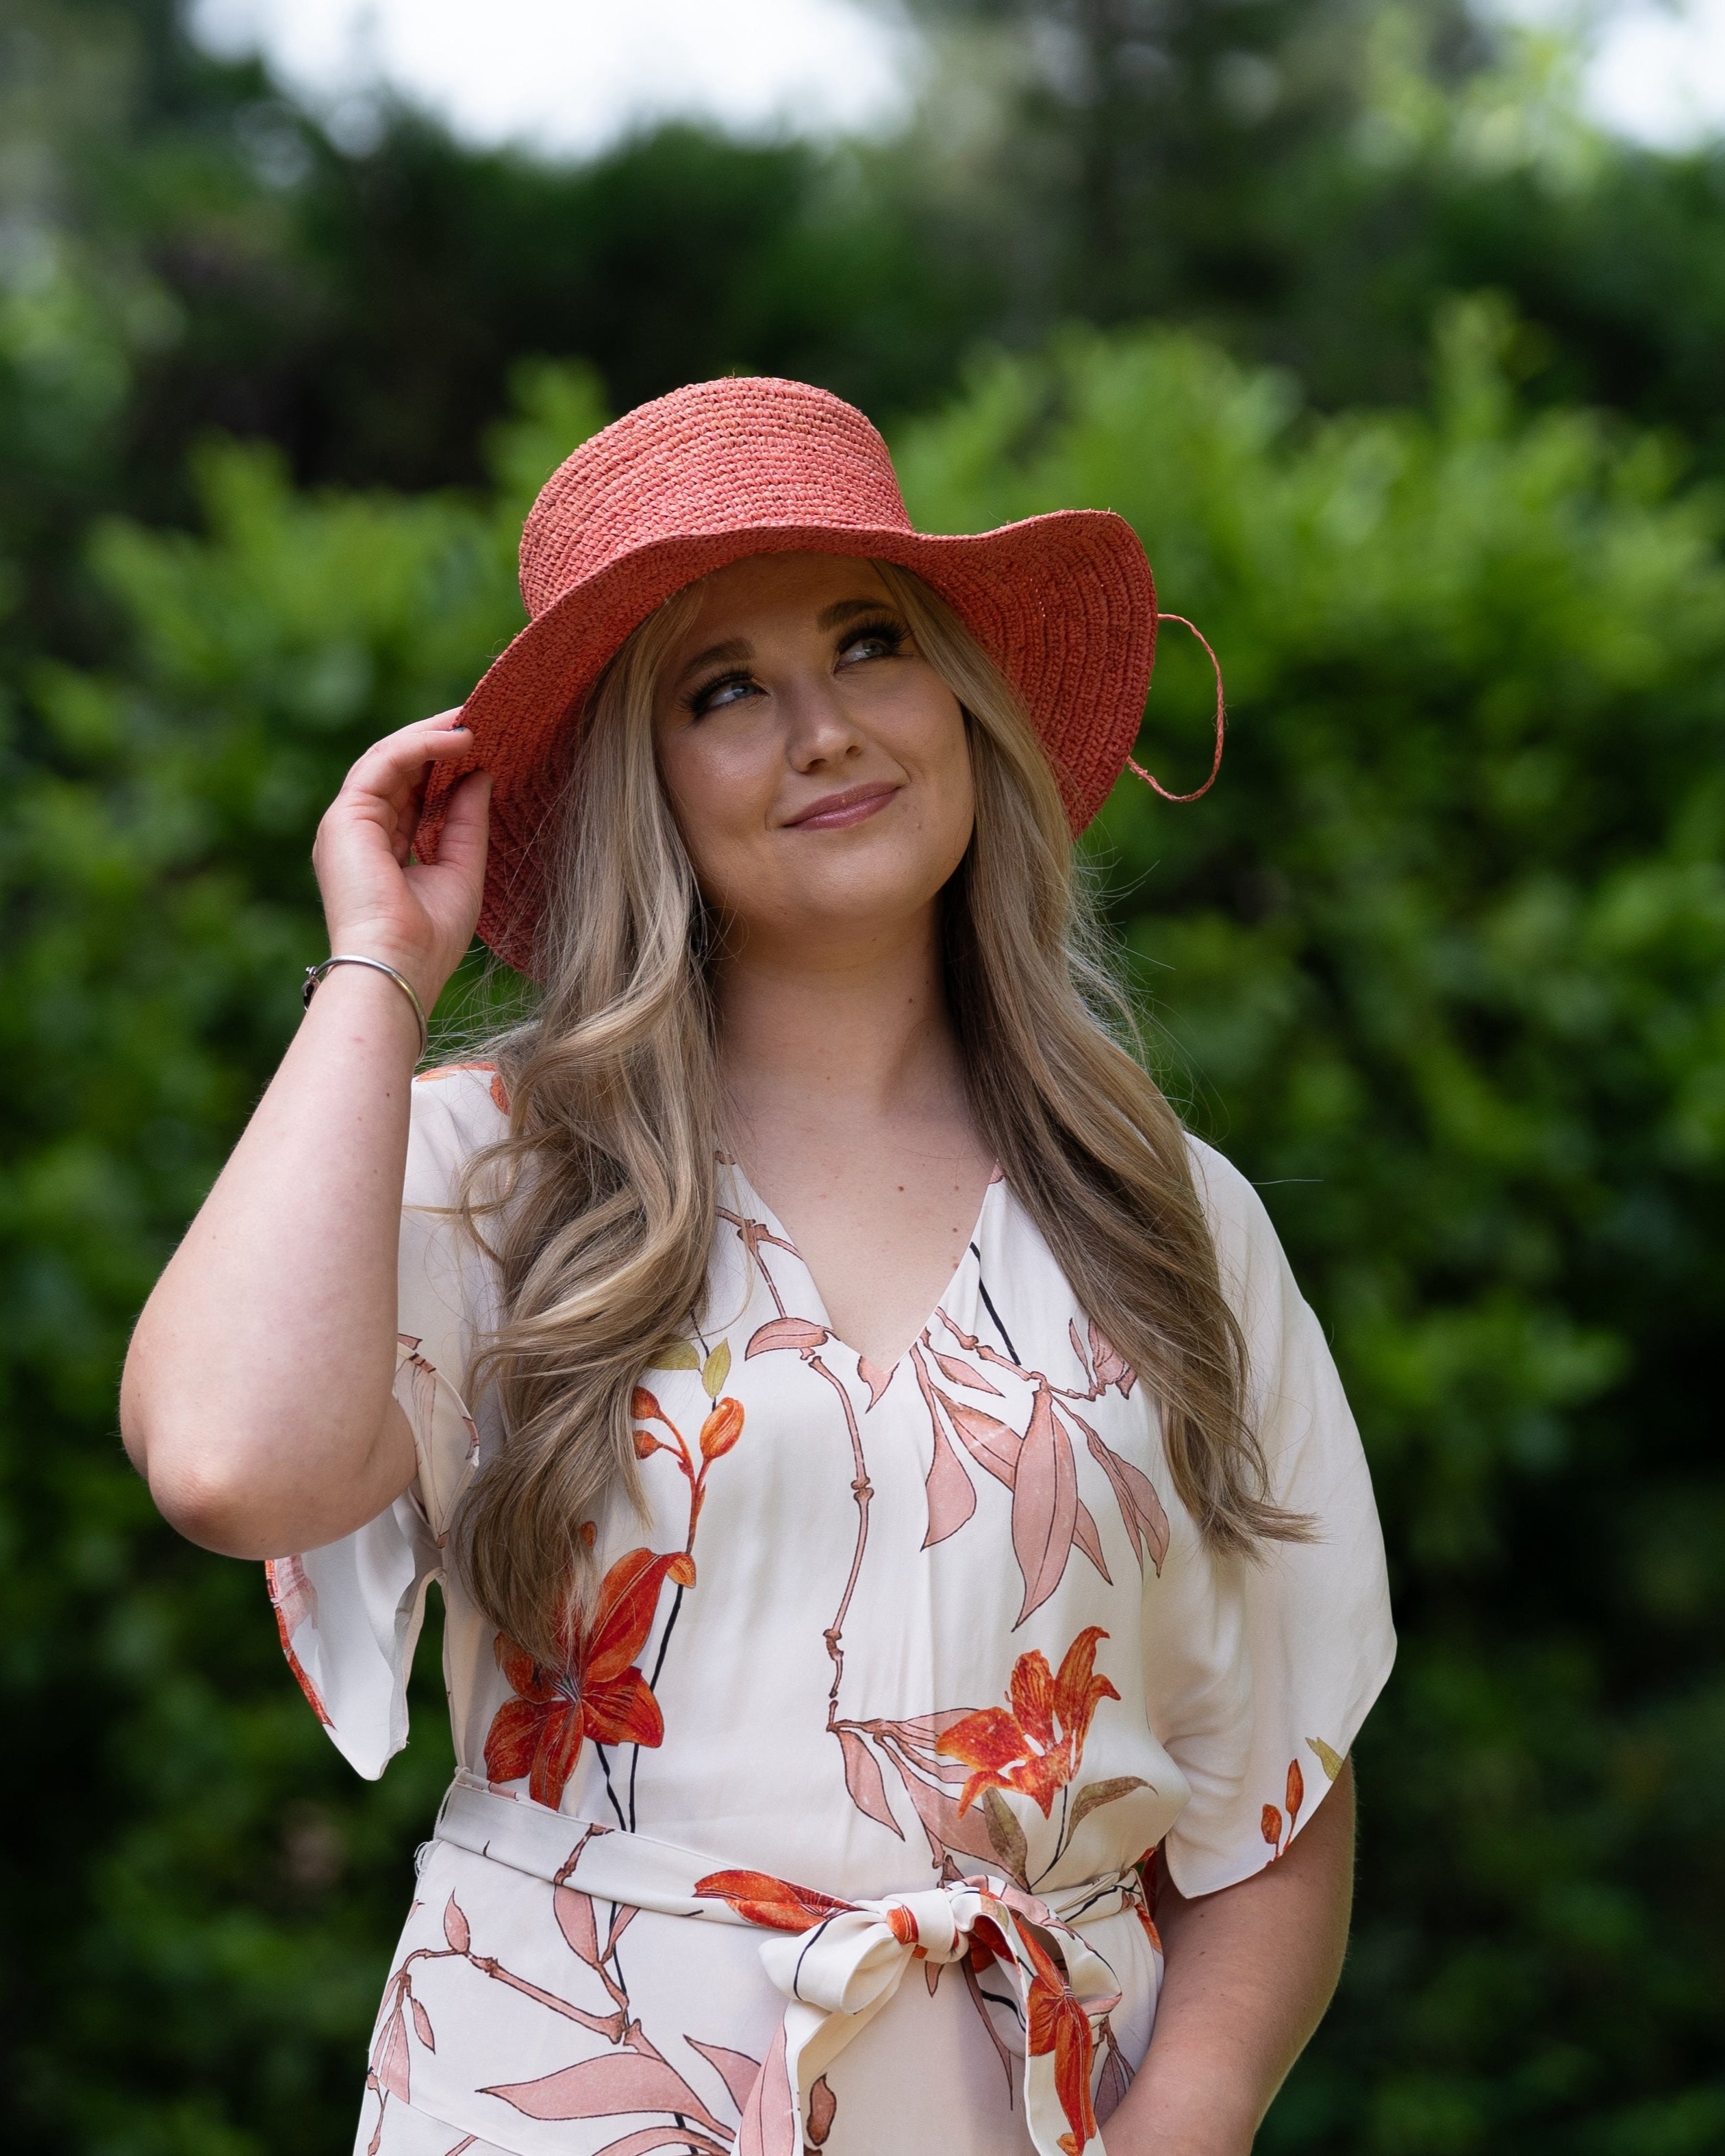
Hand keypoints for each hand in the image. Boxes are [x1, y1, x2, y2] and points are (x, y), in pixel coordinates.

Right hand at [311, 710, 491, 1009]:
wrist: (398, 968)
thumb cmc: (429, 939)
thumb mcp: (461, 869)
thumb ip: (466, 821)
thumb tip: (481, 774)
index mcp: (382, 849)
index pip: (412, 792)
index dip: (444, 765)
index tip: (483, 745)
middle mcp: (360, 832)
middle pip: (399, 770)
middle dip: (438, 741)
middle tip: (480, 718)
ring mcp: (347, 823)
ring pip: (389, 758)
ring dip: (432, 735)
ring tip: (474, 721)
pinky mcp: (345, 817)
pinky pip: (385, 763)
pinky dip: (421, 745)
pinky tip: (458, 739)